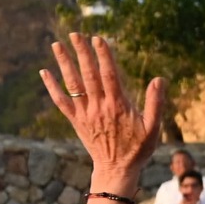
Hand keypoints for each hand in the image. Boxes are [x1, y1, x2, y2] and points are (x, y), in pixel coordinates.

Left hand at [41, 34, 165, 188]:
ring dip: (64, 63)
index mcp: (118, 105)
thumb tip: (159, 79)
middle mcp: (99, 107)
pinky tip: (44, 72)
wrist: (116, 170)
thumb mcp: (154, 128)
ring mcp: (85, 113)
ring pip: (72, 84)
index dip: (103, 56)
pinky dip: (51, 86)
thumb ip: (156, 103)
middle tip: (75, 33)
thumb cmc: (138, 149)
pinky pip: (61, 101)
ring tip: (57, 44)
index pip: (109, 75)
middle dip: (81, 53)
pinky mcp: (76, 120)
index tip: (98, 39)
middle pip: (88, 74)